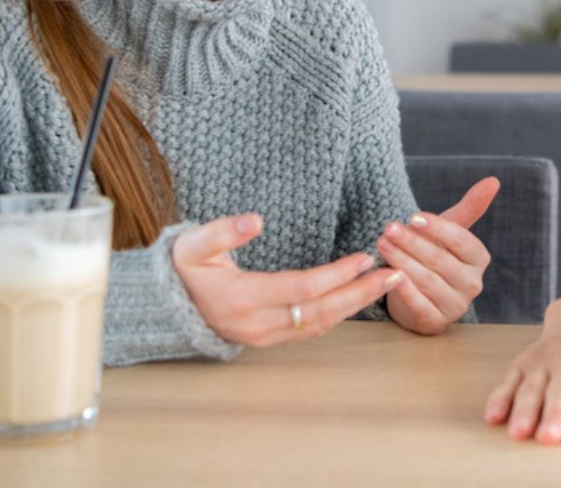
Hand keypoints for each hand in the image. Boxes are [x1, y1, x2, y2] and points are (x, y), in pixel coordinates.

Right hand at [172, 213, 402, 345]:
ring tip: (387, 285)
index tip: (364, 257)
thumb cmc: (181, 269)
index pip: (301, 288)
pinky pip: (311, 329)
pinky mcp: (269, 339)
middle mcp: (256, 324)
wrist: (165, 308)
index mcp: (240, 298)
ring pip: (320, 325)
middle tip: (395, 275)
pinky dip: (339, 314)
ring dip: (356, 305)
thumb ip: (223, 232)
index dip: (336, 274)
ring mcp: (263, 336)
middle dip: (360, 294)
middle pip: (320, 312)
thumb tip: (255, 220)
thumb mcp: (192, 245)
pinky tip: (359, 297)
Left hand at [380, 177, 499, 334]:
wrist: (418, 294)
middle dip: (413, 243)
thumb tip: (493, 180)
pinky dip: (404, 290)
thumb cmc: (435, 256)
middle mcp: (472, 284)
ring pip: (428, 281)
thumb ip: (470, 208)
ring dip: (403, 261)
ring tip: (382, 245)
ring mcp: (455, 306)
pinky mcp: (435, 322)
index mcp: (478, 259)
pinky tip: (389, 275)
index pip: (461, 240)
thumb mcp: (450, 232)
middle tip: (389, 228)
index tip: (413, 216)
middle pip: (441, 260)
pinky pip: (420, 305)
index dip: (437, 228)